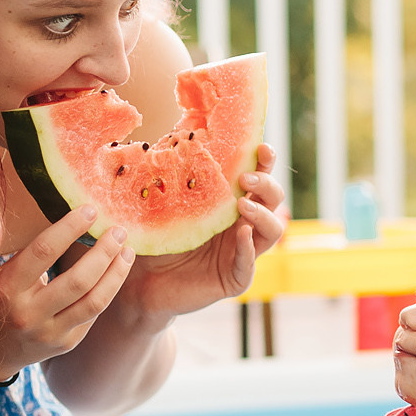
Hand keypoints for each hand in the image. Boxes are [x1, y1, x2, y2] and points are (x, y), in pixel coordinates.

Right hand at [0, 203, 134, 379]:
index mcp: (8, 288)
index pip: (44, 251)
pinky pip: (93, 314)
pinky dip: (107, 291)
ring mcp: (49, 333)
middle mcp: (29, 313)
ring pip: (95, 301)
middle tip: (119, 230)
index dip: (70, 227)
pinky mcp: (65, 344)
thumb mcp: (0, 276)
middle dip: (104, 252)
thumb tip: (74, 221)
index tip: (91, 209)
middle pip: (79, 280)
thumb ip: (32, 256)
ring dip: (116, 273)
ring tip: (128, 252)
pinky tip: (115, 273)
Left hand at [118, 146, 289, 318]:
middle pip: (273, 199)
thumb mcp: (165, 203)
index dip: (265, 161)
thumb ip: (175, 176)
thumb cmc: (155, 238)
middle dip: (266, 184)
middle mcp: (243, 224)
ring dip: (263, 214)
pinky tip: (241, 234)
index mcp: (231, 202)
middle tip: (245, 177)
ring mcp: (243, 251)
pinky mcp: (234, 278)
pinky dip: (247, 249)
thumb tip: (174, 134)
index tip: (261, 146)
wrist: (141, 281)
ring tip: (243, 204)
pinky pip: (249, 264)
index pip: (257, 176)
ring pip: (273, 230)